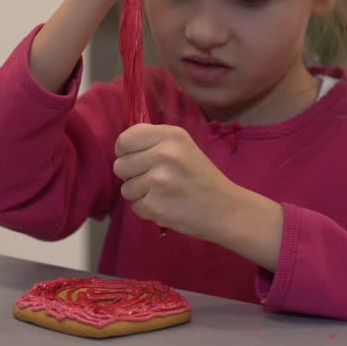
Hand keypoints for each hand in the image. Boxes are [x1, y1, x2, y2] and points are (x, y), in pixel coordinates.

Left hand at [113, 124, 283, 268]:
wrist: (226, 209)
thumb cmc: (201, 177)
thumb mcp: (183, 147)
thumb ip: (154, 142)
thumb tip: (121, 147)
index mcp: (170, 135)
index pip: (125, 140)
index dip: (125, 152)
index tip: (135, 159)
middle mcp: (163, 154)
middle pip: (120, 165)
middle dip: (132, 175)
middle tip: (154, 180)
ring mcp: (159, 180)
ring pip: (126, 188)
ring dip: (140, 194)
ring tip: (163, 193)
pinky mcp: (156, 205)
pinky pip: (135, 207)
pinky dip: (148, 210)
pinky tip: (167, 206)